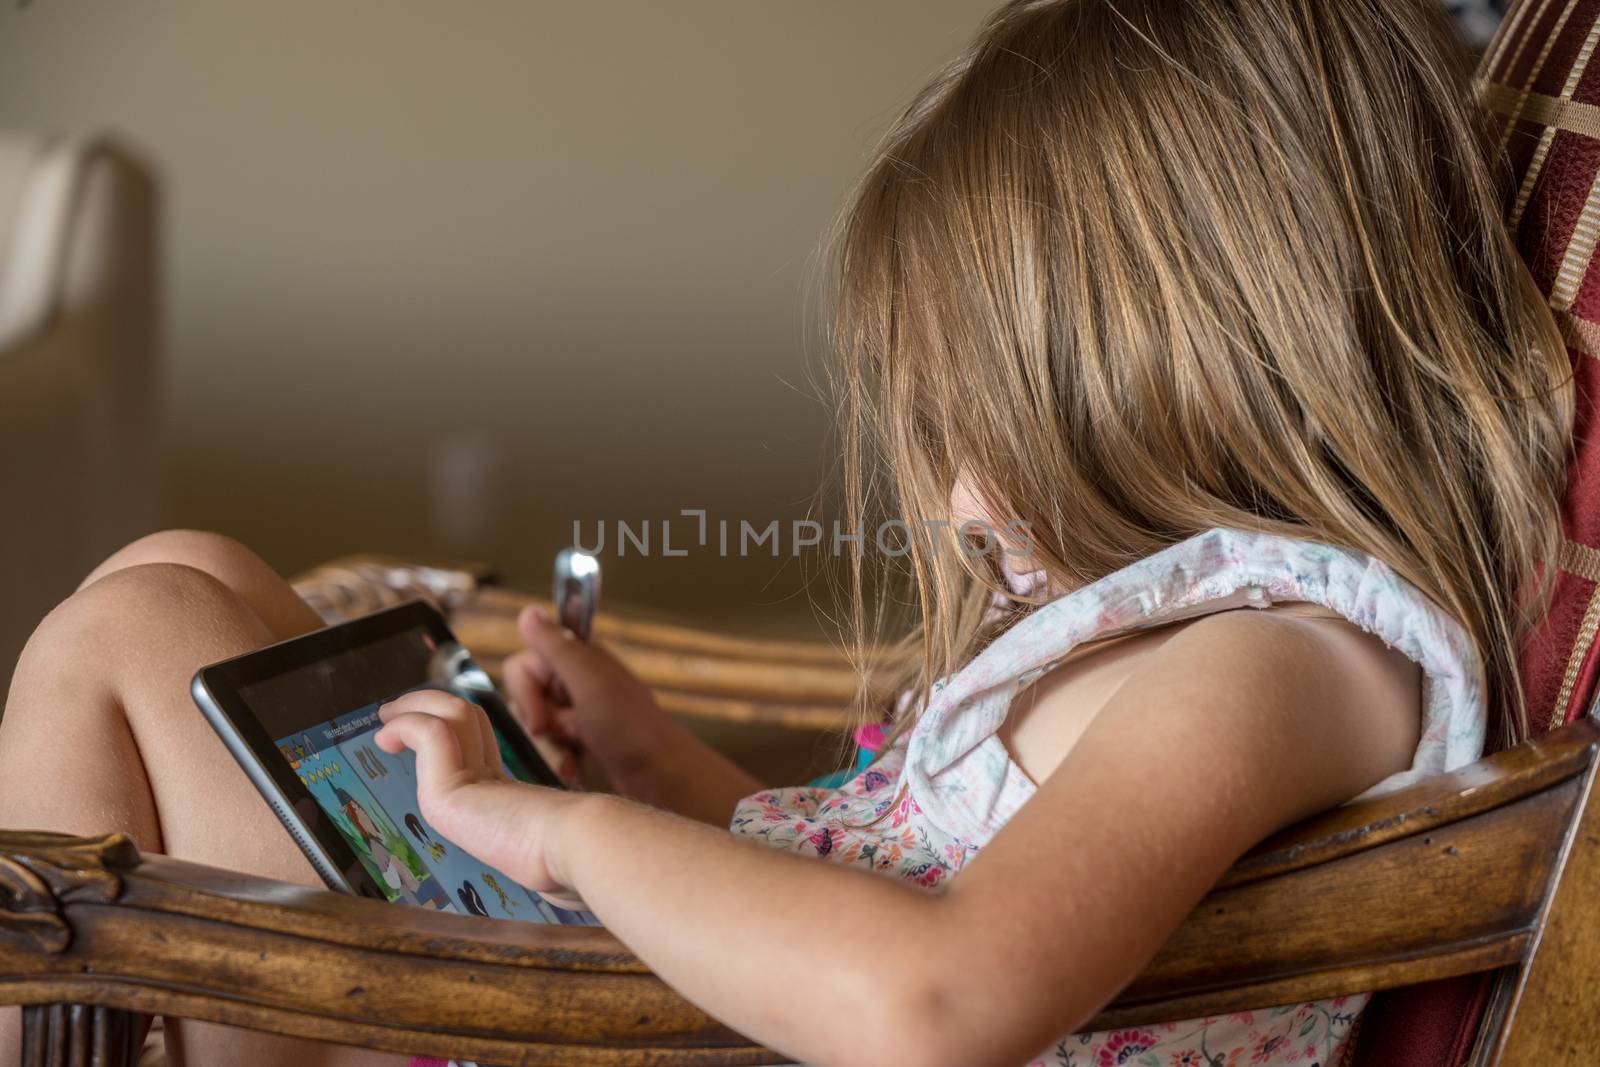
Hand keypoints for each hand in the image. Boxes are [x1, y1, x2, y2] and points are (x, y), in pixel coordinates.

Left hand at [374, 689, 586, 897]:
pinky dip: (408, 726)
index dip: (452, 727)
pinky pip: (427, 735)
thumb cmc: (564, 863)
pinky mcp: (456, 782)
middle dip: (429, 706)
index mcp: (510, 795)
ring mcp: (476, 775)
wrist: (576, 846)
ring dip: (413, 708)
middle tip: (395, 711)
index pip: (478, 742)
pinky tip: (389, 738)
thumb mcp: (538, 860)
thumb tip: (562, 890)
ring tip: (386, 719)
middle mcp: (493, 775)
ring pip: (449, 715)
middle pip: (464, 717)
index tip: (423, 728)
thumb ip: (534, 859)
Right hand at [501, 605, 676, 793]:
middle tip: (572, 737)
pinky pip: (552, 747)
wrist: (663, 776)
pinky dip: (560, 761)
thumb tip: (528, 611)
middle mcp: (575, 681)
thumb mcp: (590, 683)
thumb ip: (557, 648)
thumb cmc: (630, 728)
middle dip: (541, 728)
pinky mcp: (583, 740)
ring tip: (574, 763)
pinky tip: (575, 772)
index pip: (522, 666)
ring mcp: (579, 712)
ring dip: (551, 749)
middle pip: (524, 700)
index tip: (541, 723)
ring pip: (535, 728)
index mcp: (578, 658)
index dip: (526, 695)